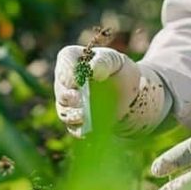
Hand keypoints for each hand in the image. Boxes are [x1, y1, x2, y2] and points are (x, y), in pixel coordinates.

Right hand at [54, 46, 170, 136]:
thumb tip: (92, 69)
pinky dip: (79, 129)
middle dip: (67, 93)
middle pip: (61, 86)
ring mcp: (68, 102)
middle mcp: (66, 81)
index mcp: (74, 59)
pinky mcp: (75, 120)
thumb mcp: (116, 62)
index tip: (78, 79)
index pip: (65, 59)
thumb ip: (104, 61)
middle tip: (77, 97)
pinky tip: (87, 130)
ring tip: (83, 115)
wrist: (129, 96)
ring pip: (64, 109)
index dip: (69, 69)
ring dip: (71, 113)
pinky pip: (73, 127)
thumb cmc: (119, 72)